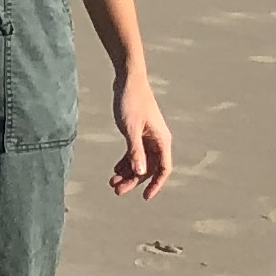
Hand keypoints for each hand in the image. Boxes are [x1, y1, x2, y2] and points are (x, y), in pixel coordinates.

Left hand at [106, 64, 171, 197]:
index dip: (155, 184)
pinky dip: (126, 160)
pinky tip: (115, 169)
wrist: (127, 79)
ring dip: (128, 172)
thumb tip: (140, 172)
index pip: (163, 169)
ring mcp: (148, 136)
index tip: (144, 197)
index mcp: (161, 140)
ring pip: (140, 160)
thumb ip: (135, 151)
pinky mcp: (139, 131)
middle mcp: (158, 140)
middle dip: (133, 180)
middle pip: (149, 167)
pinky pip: (135, 151)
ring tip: (112, 182)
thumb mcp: (130, 129)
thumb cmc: (131, 101)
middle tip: (116, 191)